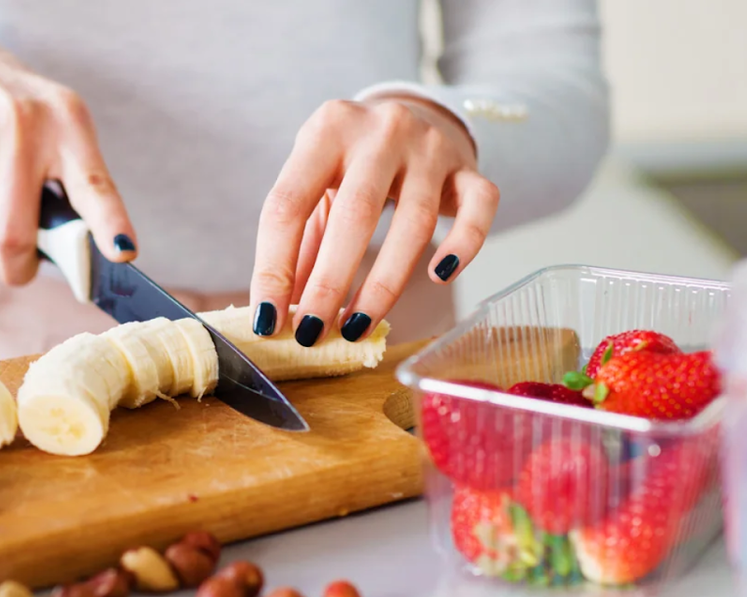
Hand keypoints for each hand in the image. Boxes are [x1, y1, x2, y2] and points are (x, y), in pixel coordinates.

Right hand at [0, 31, 136, 285]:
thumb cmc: (17, 110)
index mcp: (68, 122)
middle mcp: (24, 126)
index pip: (94, 183)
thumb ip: (72, 181)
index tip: (123, 252)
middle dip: (19, 267)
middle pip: (16, 235)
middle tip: (22, 268)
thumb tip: (75, 254)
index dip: (110, 223)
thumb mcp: (58, 124)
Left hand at [249, 96, 498, 344]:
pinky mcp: (468, 168)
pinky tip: (440, 277)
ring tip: (356, 327)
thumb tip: (279, 312)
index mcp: (328, 129)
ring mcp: (431, 146)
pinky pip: (479, 208)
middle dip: (329, 283)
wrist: (413, 113)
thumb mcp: (316, 186)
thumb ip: (299, 242)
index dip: (273, 265)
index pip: (289, 203)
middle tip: (311, 333)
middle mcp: (382, 130)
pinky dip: (464, 246)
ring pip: (416, 222)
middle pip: (356, 214)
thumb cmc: (352, 161)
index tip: (267, 318)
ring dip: (383, 284)